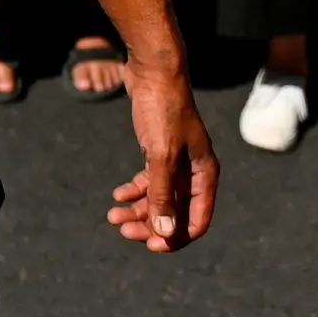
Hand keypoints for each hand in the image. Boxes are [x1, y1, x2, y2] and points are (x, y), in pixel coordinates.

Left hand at [107, 61, 216, 251]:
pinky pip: (149, 181)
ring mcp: (177, 162)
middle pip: (175, 212)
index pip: (197, 220)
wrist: (153, 71)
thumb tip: (165, 232)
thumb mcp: (161, 156)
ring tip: (112, 215)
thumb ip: (162, 195)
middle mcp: (194, 171)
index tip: (149, 245)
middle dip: (150, 224)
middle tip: (122, 229)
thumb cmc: (164, 110)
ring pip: (159, 198)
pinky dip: (134, 190)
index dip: (176, 237)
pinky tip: (117, 195)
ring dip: (138, 209)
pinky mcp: (159, 151)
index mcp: (205, 174)